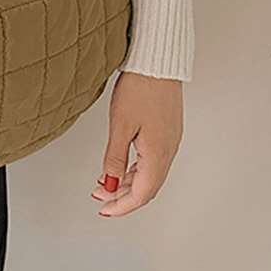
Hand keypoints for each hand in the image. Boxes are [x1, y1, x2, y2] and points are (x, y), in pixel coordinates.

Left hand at [91, 70, 183, 216]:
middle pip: (147, 186)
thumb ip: (114, 157)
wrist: (158, 60)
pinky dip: (135, 168)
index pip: (141, 193)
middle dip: (122, 196)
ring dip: (127, 181)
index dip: (122, 205)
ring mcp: (170, 139)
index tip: (105, 210)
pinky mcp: (167, 129)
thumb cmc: (141, 87)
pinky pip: (152, 159)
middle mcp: (168, 150)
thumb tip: (109, 183)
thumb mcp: (120, 124)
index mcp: (158, 153)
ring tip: (104, 182)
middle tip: (100, 198)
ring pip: (149, 173)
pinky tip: (121, 164)